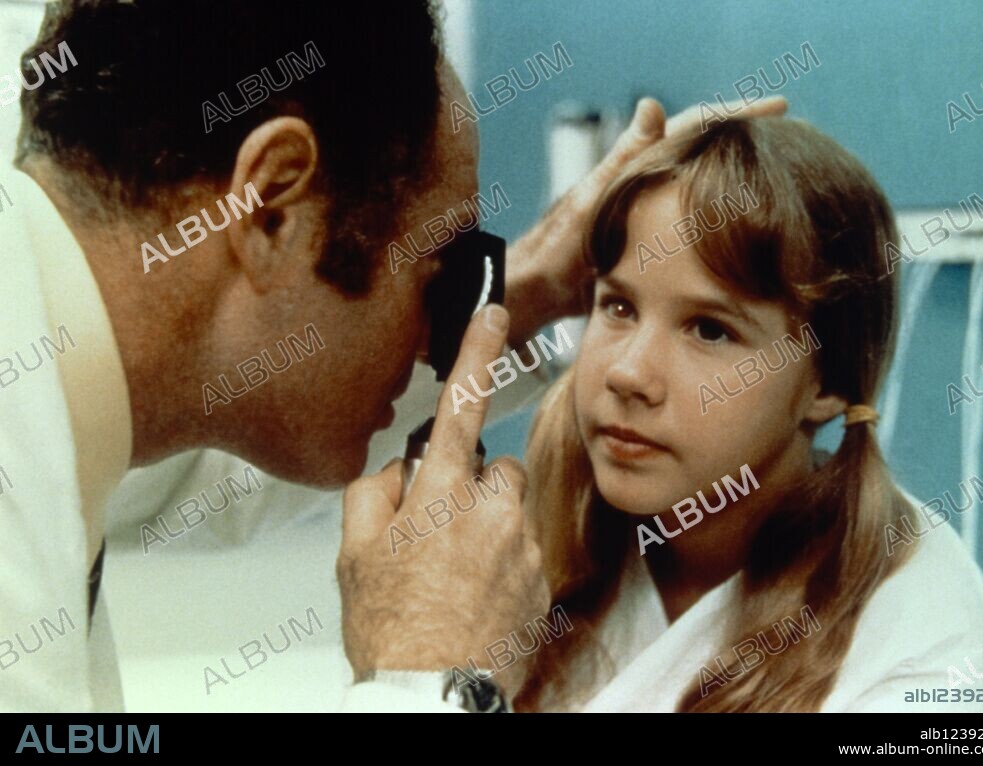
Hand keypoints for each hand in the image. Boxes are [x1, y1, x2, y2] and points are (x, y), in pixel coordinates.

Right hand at [337, 304, 549, 696]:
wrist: (431, 695)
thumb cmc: (390, 630)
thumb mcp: (353, 555)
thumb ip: (371, 493)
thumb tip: (395, 470)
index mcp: (441, 497)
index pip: (462, 407)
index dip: (477, 354)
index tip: (494, 316)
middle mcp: (491, 514)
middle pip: (495, 466)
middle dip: (472, 484)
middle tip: (439, 527)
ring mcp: (521, 547)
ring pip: (511, 509)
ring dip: (489, 523)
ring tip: (456, 569)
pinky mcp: (540, 578)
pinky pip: (523, 547)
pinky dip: (503, 559)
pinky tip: (475, 593)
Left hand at [504, 95, 786, 345]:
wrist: (532, 292)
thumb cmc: (554, 252)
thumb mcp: (593, 204)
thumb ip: (622, 161)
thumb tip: (652, 105)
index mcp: (636, 166)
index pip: (695, 125)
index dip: (737, 112)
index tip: (780, 104)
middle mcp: (644, 181)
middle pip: (706, 149)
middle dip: (748, 140)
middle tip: (793, 139)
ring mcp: (645, 211)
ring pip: (702, 186)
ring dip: (739, 180)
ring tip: (782, 182)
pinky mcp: (644, 240)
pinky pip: (692, 222)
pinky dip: (719, 221)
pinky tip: (744, 235)